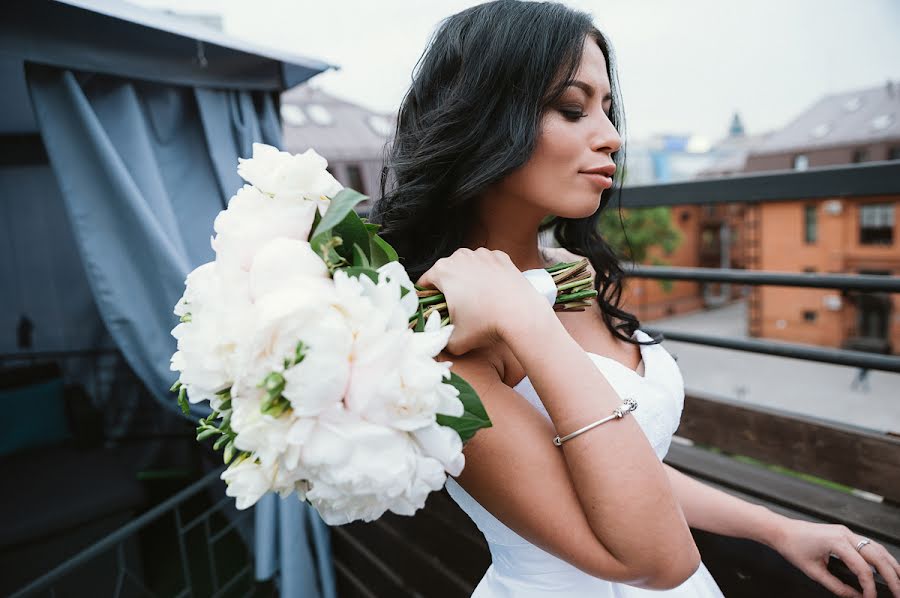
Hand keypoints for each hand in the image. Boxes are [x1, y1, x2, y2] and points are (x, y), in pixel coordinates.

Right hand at [416, 247, 550, 354]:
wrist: (522, 315)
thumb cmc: (486, 325)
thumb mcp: (454, 341)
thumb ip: (439, 340)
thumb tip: (437, 341)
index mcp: (442, 270)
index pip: (424, 283)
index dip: (427, 298)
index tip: (435, 309)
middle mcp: (460, 256)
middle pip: (446, 272)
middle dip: (448, 287)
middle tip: (457, 308)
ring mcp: (482, 254)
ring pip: (467, 266)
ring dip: (467, 279)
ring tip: (476, 299)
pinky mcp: (501, 257)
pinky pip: (486, 265)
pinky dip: (487, 275)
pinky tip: (492, 291)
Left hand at [771, 518, 899, 596]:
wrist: (782, 530)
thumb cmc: (793, 546)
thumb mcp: (813, 571)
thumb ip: (836, 586)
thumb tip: (855, 596)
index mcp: (836, 542)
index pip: (862, 568)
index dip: (870, 587)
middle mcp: (845, 534)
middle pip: (877, 556)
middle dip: (892, 576)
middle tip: (899, 592)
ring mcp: (846, 532)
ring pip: (877, 548)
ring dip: (891, 565)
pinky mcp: (845, 533)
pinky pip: (869, 545)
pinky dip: (881, 557)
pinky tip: (888, 567)